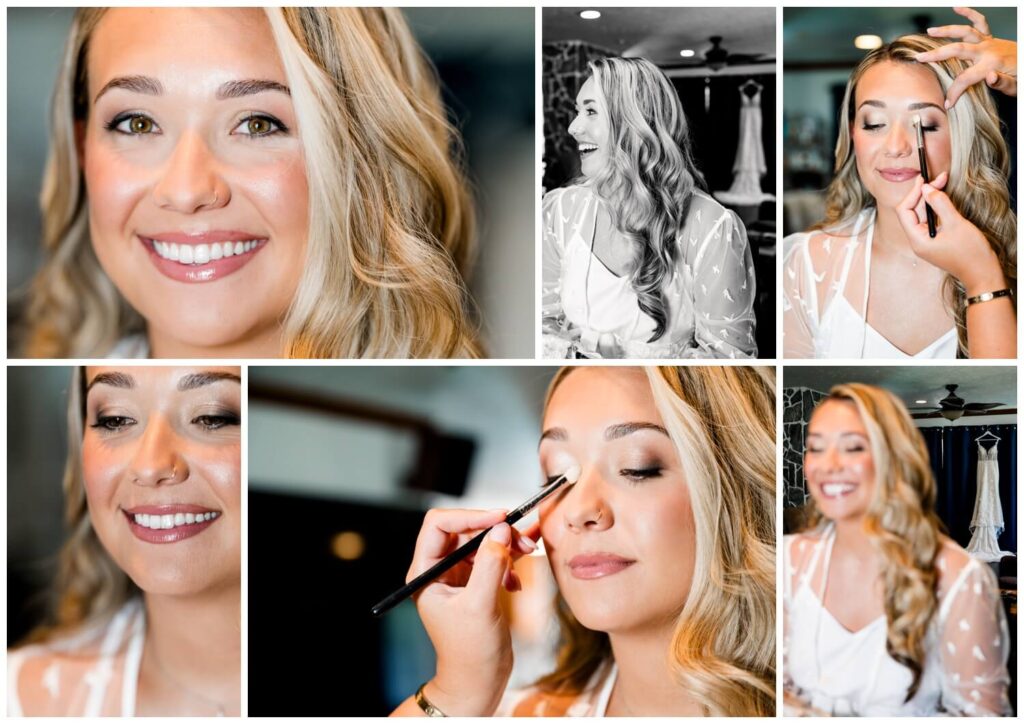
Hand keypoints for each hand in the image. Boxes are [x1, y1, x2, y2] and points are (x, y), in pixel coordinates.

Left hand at [408, 509, 539, 715]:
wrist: (477, 681)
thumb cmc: (469, 652)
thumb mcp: (479, 605)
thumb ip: (490, 564)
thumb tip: (501, 530)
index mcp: (425, 571)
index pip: (439, 525)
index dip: (469, 516)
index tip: (499, 518)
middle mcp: (439, 570)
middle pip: (465, 530)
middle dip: (495, 530)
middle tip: (522, 536)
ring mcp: (458, 576)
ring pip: (482, 543)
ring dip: (507, 544)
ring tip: (529, 549)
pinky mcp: (476, 584)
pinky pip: (493, 558)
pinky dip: (509, 561)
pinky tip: (517, 581)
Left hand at [895, 171, 1004, 294]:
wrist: (982, 273)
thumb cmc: (970, 252)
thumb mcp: (956, 223)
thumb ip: (940, 204)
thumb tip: (927, 188)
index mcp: (917, 240)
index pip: (905, 211)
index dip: (914, 193)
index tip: (925, 180)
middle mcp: (918, 241)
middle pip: (912, 211)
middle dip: (924, 193)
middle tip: (940, 178)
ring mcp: (926, 241)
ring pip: (922, 214)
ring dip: (930, 198)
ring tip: (942, 183)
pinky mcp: (935, 240)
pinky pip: (931, 220)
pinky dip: (936, 208)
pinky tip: (943, 198)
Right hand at [916, 7, 1016, 107]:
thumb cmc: (1023, 79)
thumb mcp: (1016, 87)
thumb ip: (1002, 83)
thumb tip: (990, 77)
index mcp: (992, 64)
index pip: (965, 78)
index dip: (954, 92)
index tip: (947, 103)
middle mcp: (988, 49)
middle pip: (957, 50)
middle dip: (937, 55)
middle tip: (920, 59)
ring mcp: (989, 42)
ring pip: (964, 32)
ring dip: (946, 30)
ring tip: (930, 31)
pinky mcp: (991, 39)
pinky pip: (979, 22)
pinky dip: (969, 13)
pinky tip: (957, 8)